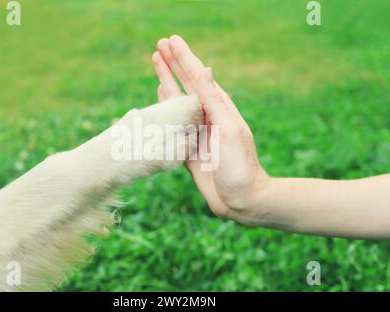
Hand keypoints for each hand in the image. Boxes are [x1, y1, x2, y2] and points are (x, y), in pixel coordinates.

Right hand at [151, 35, 269, 224]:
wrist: (239, 199)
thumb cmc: (239, 165)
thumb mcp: (228, 130)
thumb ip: (214, 101)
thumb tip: (205, 70)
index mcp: (218, 108)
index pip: (197, 76)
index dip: (183, 57)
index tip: (171, 40)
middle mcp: (206, 115)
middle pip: (185, 83)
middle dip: (172, 64)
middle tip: (159, 45)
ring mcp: (196, 129)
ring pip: (176, 99)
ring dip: (166, 80)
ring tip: (157, 63)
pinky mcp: (187, 145)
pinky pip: (172, 121)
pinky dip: (165, 106)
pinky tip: (160, 95)